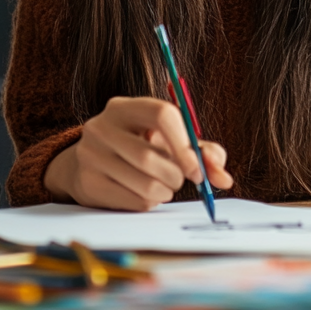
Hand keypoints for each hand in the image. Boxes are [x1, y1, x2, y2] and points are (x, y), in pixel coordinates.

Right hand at [44, 96, 233, 210]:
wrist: (88, 163)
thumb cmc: (140, 146)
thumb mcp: (167, 139)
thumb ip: (201, 152)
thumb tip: (223, 178)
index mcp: (125, 107)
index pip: (161, 115)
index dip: (184, 144)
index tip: (196, 169)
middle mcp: (102, 126)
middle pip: (150, 157)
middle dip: (176, 176)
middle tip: (181, 180)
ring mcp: (91, 155)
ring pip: (145, 183)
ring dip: (166, 192)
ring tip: (164, 187)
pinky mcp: (87, 183)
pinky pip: (133, 201)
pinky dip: (150, 203)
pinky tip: (145, 194)